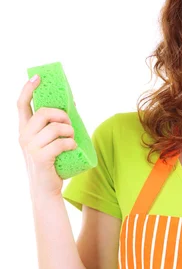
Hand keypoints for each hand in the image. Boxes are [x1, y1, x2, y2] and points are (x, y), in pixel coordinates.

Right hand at [17, 75, 76, 195]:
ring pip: (54, 128)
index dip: (28, 89)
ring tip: (72, 138)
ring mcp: (31, 148)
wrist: (45, 190)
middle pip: (43, 113)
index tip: (37, 77)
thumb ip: (53, 126)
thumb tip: (72, 105)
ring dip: (69, 131)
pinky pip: (60, 143)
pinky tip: (73, 147)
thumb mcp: (48, 143)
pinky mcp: (41, 158)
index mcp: (24, 130)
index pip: (21, 104)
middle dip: (61, 114)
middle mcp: (24, 137)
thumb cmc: (50, 164)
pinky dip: (70, 144)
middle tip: (70, 122)